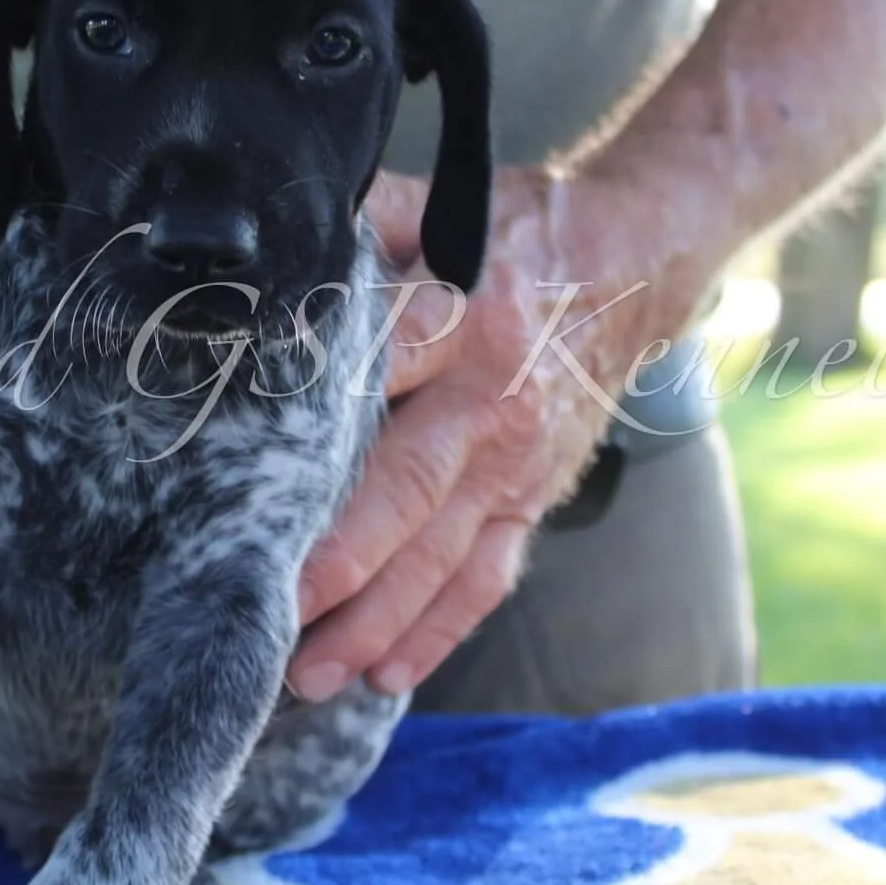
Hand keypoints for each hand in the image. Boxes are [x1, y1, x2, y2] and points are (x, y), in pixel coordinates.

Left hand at [287, 167, 704, 701]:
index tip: (256, 468)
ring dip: (376, 621)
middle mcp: (491, 398)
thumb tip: (264, 237)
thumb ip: (356, 228)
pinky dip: (437, 631)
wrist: (629, 265)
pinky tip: (385, 674)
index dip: (325, 413)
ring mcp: (516, 461)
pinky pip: (484, 578)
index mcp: (463, 313)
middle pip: (407, 487)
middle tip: (273, 613)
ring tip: (310, 674)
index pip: (385, 363)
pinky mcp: (532, 497)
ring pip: (441, 554)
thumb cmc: (507, 235)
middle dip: (340, 559)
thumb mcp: (434, 210)